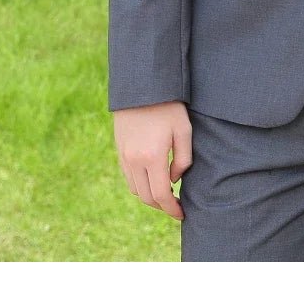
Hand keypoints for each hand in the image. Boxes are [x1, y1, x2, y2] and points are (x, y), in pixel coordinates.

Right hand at [113, 101, 190, 220]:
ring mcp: (124, 156)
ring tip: (165, 194)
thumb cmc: (169, 107)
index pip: (161, 195)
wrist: (141, 88)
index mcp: (152, 157)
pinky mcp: (120, 150)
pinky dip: (140, 185)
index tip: (182, 214)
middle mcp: (134, 160)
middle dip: (161, 206)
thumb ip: (183, 159)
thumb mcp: (184, 130)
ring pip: (135, 189)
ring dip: (149, 197)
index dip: (171, 209)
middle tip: (175, 206)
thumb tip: (175, 180)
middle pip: (146, 197)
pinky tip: (152, 180)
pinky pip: (128, 177)